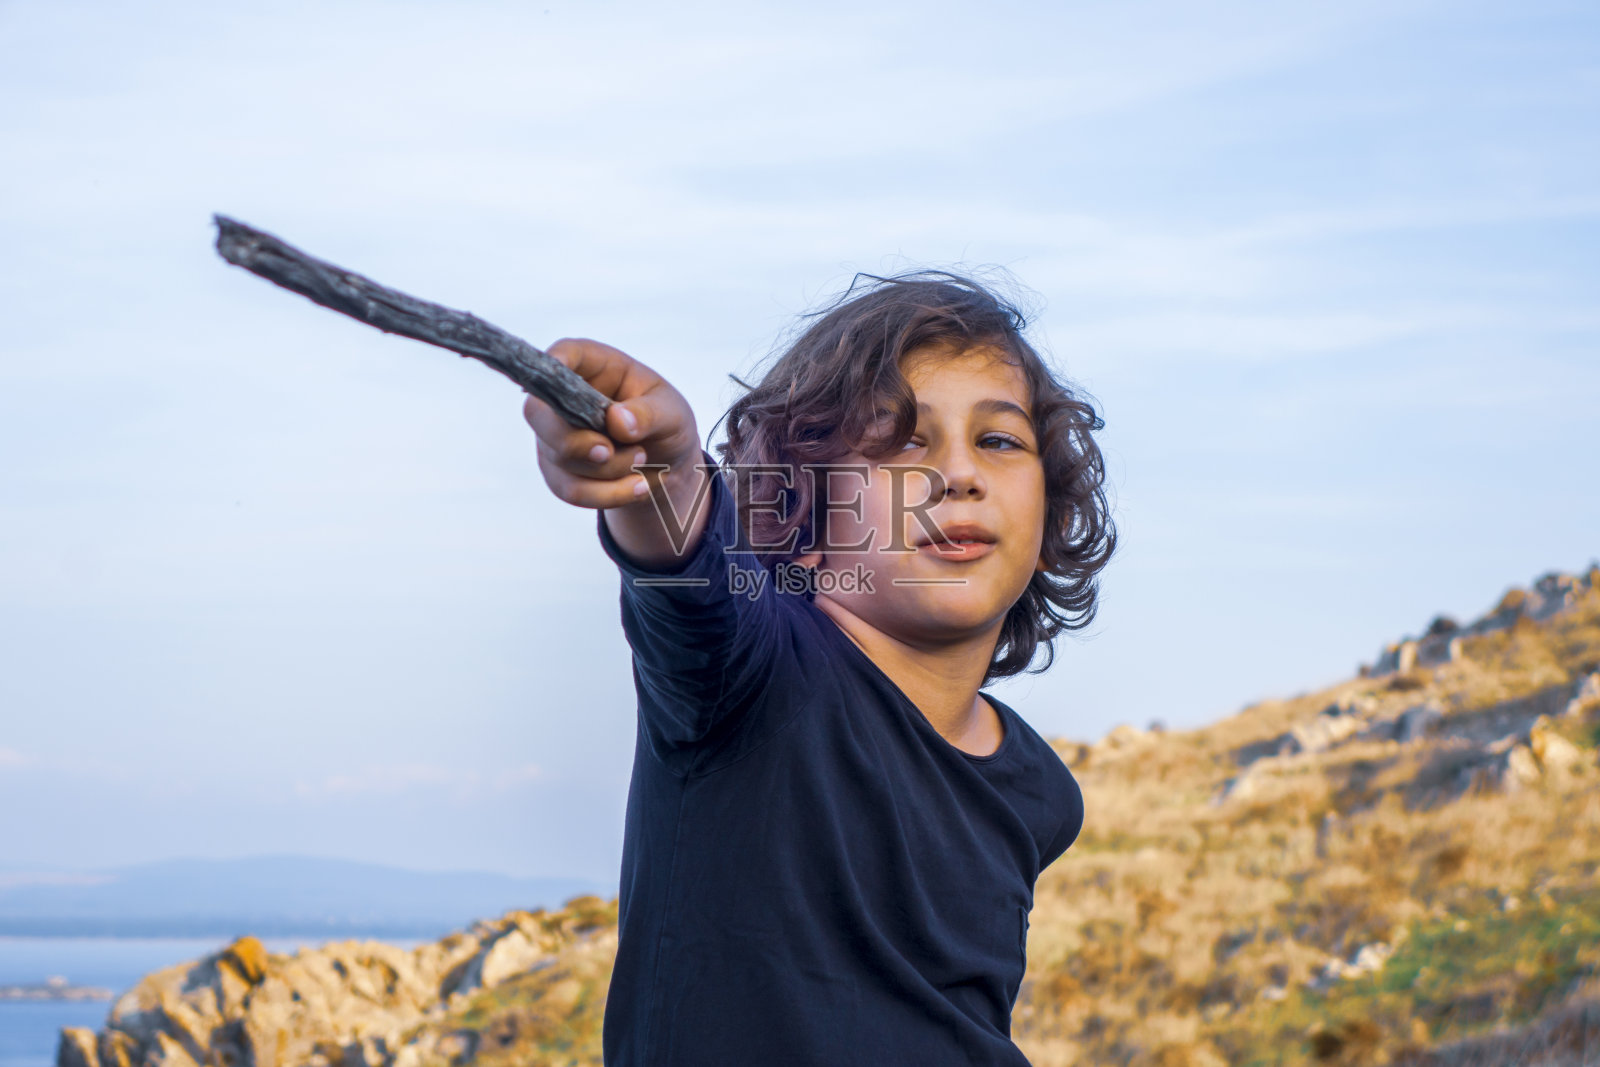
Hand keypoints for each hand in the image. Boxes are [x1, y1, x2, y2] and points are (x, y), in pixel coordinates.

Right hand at [522, 338, 701, 510]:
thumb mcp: (672, 412)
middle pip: (539, 413)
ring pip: (561, 458)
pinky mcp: (559, 470)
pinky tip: (637, 487)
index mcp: (592, 366)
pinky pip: (570, 489)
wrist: (667, 463)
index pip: (561, 354)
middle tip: (609, 451)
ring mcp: (554, 435)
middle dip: (575, 441)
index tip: (563, 385)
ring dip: (608, 470)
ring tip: (642, 460)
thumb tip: (617, 420)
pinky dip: (607, 494)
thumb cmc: (665, 421)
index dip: (552, 367)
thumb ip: (649, 413)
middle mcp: (563, 398)